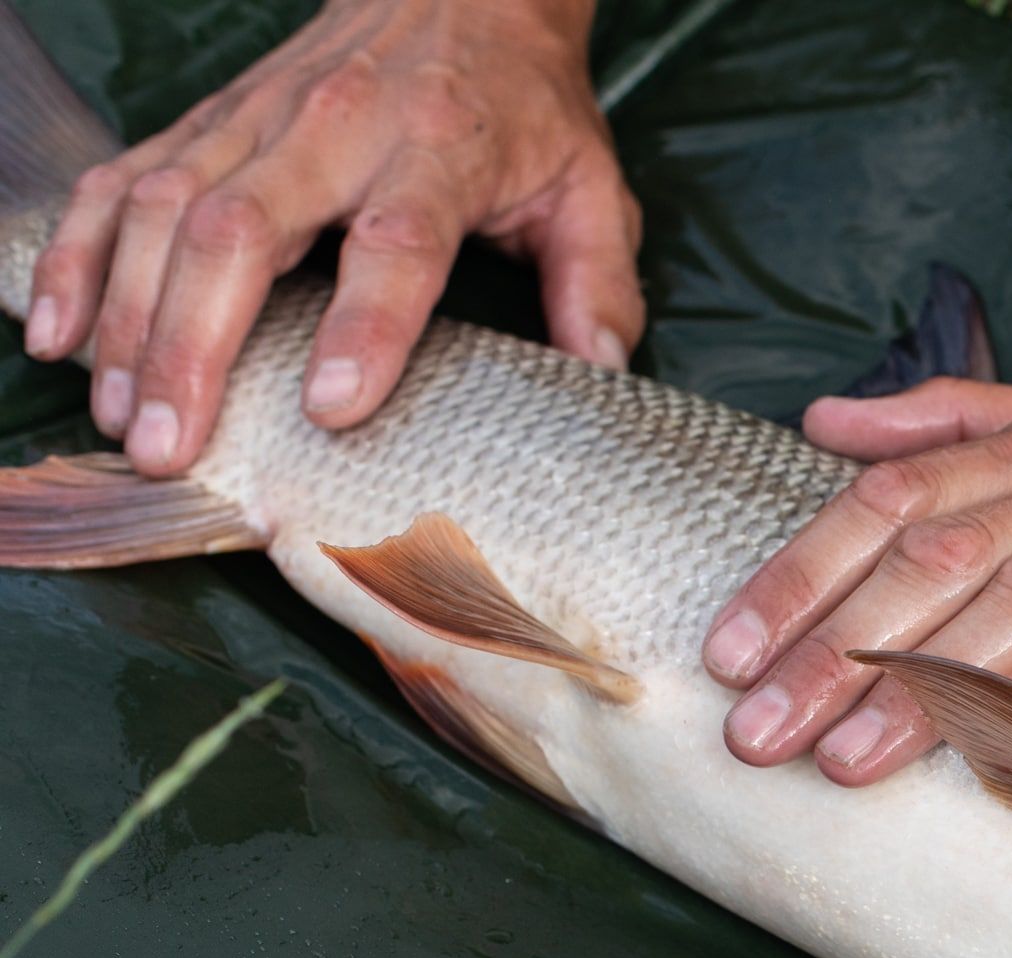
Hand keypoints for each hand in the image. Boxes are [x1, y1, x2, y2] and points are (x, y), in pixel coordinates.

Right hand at [23, 0, 635, 476]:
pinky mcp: (205, 122)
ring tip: (122, 416)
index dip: (364, 325)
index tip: (330, 406)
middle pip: (241, 231)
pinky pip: (121, 185)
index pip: (396, 241)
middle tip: (176, 445)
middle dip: (196, 344)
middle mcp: (331, 129)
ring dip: (131, 319)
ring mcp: (253, 121)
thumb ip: (599, 289)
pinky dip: (80, 256)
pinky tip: (60, 332)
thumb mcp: (590, 190)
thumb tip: (600, 378)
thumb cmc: (524, 108)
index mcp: (438, 149)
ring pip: (164, 213)